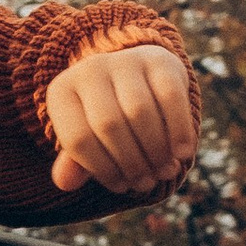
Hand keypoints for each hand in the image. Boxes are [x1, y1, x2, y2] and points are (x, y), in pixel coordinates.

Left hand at [46, 41, 193, 198]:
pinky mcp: (158, 59)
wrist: (137, 77)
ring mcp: (124, 60)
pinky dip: (178, 130)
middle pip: (109, 125)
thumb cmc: (106, 118)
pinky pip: (170, 97)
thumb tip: (64, 183)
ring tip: (163, 172)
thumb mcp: (88, 138)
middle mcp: (89, 69)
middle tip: (146, 183)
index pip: (77, 139)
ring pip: (140, 112)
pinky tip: (183, 154)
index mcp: (62, 92)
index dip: (102, 170)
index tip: (121, 187)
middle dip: (131, 161)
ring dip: (155, 150)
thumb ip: (75, 162)